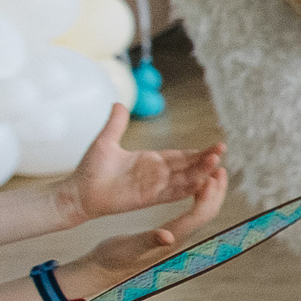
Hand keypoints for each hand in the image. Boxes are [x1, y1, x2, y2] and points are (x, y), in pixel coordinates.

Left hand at [53, 106, 226, 226]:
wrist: (78, 193)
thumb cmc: (90, 169)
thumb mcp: (105, 141)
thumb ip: (116, 123)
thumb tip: (119, 102)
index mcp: (150, 160)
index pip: (180, 155)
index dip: (198, 152)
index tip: (215, 146)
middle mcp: (156, 174)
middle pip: (188, 166)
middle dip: (205, 159)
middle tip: (222, 150)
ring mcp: (154, 187)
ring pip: (184, 179)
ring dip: (201, 172)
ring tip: (217, 164)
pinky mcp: (149, 198)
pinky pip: (173, 194)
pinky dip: (188, 189)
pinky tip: (202, 184)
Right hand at [77, 162, 228, 288]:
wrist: (106, 269)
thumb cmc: (114, 259)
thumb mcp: (130, 247)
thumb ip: (149, 240)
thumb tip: (169, 237)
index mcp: (174, 237)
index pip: (200, 215)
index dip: (208, 195)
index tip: (212, 176)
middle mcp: (180, 237)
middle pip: (208, 212)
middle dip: (216, 191)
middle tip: (220, 169)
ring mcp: (177, 235)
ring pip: (202, 212)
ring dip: (210, 193)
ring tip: (211, 173)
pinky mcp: (171, 234)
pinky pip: (191, 212)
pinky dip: (197, 197)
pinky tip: (194, 187)